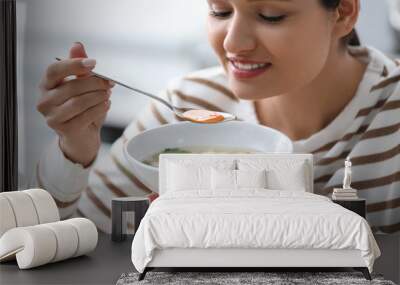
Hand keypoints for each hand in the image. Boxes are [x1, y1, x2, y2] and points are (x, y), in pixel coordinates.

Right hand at [37, 42, 114, 166]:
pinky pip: (86, 115)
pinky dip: (100, 108)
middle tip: (109, 82)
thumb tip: (77, 45)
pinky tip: (106, 105)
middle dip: (95, 83)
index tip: (94, 63)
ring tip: (107, 94)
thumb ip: (79, 66)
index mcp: (46, 85)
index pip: (54, 70)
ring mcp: (52, 117)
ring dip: (98, 96)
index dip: (74, 64)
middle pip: (71, 86)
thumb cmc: (81, 108)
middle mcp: (44, 101)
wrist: (82, 136)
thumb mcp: (81, 84)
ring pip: (79, 102)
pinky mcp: (63, 129)